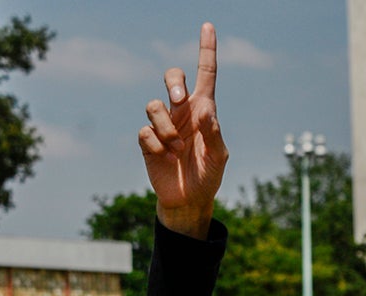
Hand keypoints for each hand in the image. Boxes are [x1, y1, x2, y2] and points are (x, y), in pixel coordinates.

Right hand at [140, 22, 227, 238]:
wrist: (189, 200)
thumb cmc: (208, 175)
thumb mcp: (219, 157)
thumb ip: (214, 133)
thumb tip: (203, 111)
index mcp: (203, 109)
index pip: (206, 73)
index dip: (206, 49)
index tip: (208, 26)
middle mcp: (181, 112)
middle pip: (173, 76)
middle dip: (173, 81)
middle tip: (179, 98)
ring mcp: (163, 125)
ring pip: (153, 105)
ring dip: (166, 127)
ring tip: (176, 148)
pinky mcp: (148, 141)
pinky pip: (146, 132)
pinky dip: (157, 145)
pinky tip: (165, 158)